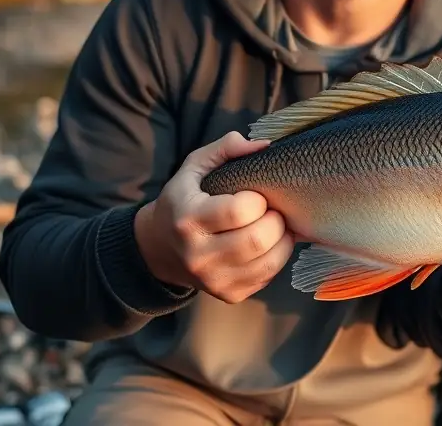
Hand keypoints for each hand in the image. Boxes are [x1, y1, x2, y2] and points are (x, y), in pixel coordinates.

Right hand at [134, 131, 294, 303]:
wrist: (160, 249)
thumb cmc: (184, 201)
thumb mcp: (194, 167)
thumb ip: (226, 148)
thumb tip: (264, 146)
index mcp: (188, 220)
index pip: (240, 210)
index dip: (258, 199)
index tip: (254, 195)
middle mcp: (199, 256)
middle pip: (258, 239)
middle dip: (275, 219)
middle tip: (270, 211)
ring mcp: (214, 280)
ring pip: (271, 261)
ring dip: (281, 238)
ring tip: (271, 225)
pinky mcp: (229, 295)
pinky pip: (269, 276)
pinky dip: (276, 256)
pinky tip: (266, 244)